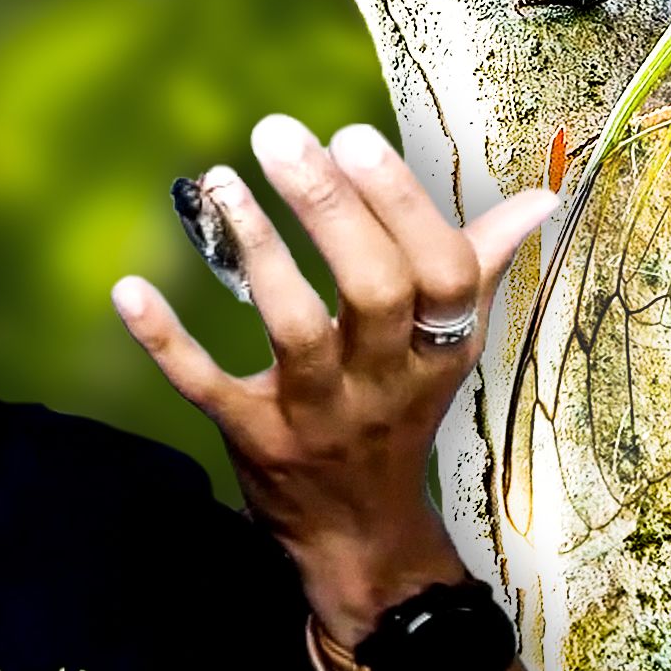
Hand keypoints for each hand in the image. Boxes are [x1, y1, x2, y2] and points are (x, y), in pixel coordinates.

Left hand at [112, 114, 556, 644]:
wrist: (357, 536)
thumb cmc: (401, 414)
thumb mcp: (448, 348)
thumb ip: (480, 265)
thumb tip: (541, 198)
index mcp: (439, 348)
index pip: (442, 273)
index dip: (403, 205)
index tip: (354, 138)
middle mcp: (385, 380)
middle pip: (374, 291)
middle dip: (329, 209)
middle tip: (281, 135)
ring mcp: (318, 414)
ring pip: (296, 331)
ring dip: (259, 253)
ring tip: (220, 182)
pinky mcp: (254, 439)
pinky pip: (209, 387)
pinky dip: (168, 342)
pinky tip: (130, 290)